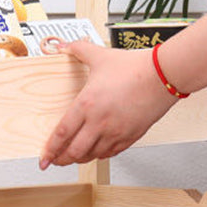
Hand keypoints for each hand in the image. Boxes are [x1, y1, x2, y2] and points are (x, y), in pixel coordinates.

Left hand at [39, 42, 177, 168]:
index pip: (62, 134)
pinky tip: (95, 151)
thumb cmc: (134, 67)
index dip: (50, 150)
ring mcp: (114, 133)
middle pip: (74, 152)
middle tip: (56, 160)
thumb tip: (63, 46)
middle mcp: (99, 123)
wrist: (162, 76)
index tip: (43, 158)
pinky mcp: (128, 138)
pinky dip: (99, 155)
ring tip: (74, 156)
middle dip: (62, 159)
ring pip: (91, 156)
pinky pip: (109, 154)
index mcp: (87, 104)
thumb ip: (78, 50)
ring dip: (80, 158)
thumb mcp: (100, 56)